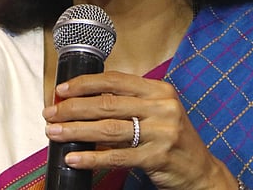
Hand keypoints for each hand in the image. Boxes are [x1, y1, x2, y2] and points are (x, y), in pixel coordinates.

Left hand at [43, 71, 236, 189]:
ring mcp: (161, 132)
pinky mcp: (157, 157)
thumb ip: (129, 104)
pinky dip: (92, 158)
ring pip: (108, 128)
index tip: (62, 90)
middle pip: (107, 103)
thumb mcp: (158, 113)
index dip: (85, 83)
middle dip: (73, 108)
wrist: (201, 172)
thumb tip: (84, 102)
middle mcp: (161, 107)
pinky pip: (117, 156)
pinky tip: (74, 158)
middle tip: (51, 113)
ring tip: (54, 133)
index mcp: (159, 90)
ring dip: (75, 131)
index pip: (115, 80)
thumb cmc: (173, 141)